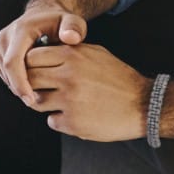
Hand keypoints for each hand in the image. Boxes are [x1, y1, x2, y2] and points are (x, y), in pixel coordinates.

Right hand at [0, 0, 88, 105]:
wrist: (44, 14)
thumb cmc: (60, 22)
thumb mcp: (72, 22)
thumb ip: (74, 28)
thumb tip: (70, 38)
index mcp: (21, 30)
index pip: (13, 62)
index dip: (20, 83)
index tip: (32, 100)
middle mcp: (5, 36)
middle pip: (7, 71)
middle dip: (19, 89)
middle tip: (37, 104)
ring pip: (4, 74)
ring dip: (17, 87)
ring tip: (37, 95)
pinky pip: (4, 73)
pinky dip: (15, 82)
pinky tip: (31, 87)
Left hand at [21, 43, 149, 141]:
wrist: (144, 104)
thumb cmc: (118, 77)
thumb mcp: (95, 53)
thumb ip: (69, 50)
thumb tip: (43, 50)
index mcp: (72, 56)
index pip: (31, 56)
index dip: (29, 64)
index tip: (34, 69)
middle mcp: (68, 77)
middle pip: (29, 79)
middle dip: (30, 84)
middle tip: (39, 87)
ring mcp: (69, 101)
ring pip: (36, 102)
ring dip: (42, 103)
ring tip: (58, 102)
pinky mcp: (73, 123)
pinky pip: (51, 121)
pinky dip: (59, 119)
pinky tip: (75, 115)